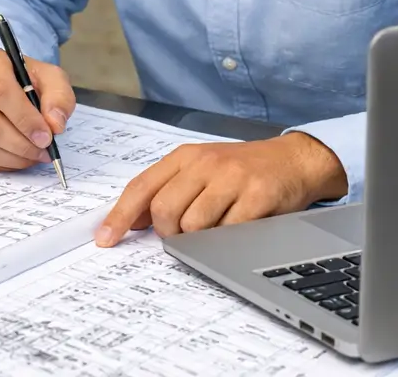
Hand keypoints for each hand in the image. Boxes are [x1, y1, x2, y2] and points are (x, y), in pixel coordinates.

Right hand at [0, 49, 74, 171]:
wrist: (2, 85)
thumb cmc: (25, 81)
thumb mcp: (50, 78)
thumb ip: (58, 96)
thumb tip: (55, 124)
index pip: (1, 92)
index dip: (25, 119)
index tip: (46, 137)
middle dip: (21, 144)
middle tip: (43, 152)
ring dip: (12, 158)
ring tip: (33, 156)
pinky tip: (16, 158)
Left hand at [95, 133, 347, 246]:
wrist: (292, 160)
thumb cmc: (241, 169)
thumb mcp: (199, 171)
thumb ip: (166, 191)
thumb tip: (131, 222)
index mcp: (184, 157)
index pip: (141, 187)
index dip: (119, 216)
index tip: (105, 240)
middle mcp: (204, 163)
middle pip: (163, 209)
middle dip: (167, 232)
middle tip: (183, 235)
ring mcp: (231, 178)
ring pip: (193, 225)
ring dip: (199, 239)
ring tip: (216, 228)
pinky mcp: (257, 195)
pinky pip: (227, 232)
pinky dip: (226, 240)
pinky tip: (236, 228)